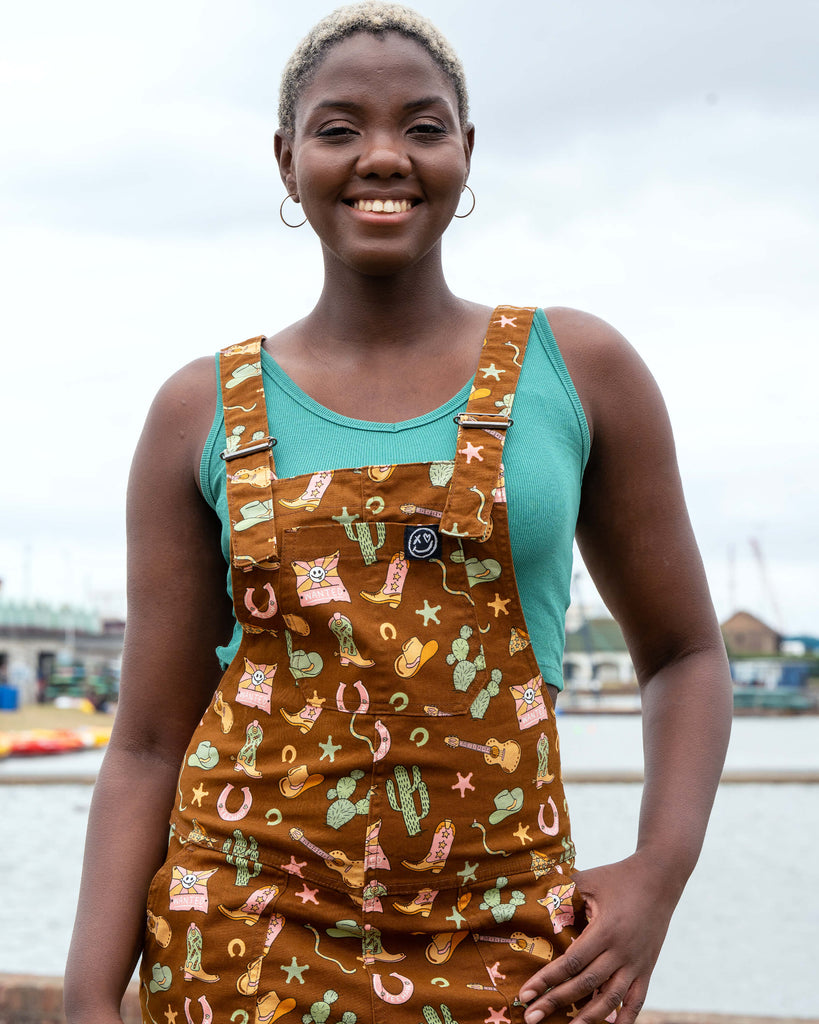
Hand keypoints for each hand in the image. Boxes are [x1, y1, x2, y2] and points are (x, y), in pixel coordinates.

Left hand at [519, 852, 678, 1023]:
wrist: (659, 878)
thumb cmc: (617, 877)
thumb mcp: (588, 880)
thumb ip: (562, 894)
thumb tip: (534, 905)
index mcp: (605, 929)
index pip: (571, 962)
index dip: (547, 980)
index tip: (525, 994)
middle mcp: (621, 951)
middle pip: (585, 985)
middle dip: (556, 1002)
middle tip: (531, 1017)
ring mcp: (637, 962)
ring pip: (611, 998)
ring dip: (588, 1018)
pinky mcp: (648, 968)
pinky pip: (637, 1000)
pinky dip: (625, 1019)